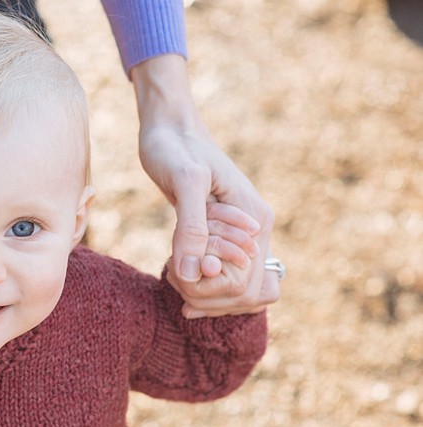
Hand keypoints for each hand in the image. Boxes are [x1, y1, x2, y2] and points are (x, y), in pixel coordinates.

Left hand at [131, 55, 278, 316]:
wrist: (169, 128)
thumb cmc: (175, 148)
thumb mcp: (183, 181)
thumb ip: (190, 228)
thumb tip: (193, 275)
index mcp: (254, 218)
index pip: (248, 284)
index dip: (213, 291)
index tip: (178, 275)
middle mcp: (257, 229)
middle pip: (249, 293)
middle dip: (211, 298)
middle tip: (173, 279)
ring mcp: (242, 234)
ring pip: (241, 289)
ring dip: (208, 295)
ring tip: (174, 278)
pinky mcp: (224, 234)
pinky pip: (227, 275)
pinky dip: (205, 285)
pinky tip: (176, 276)